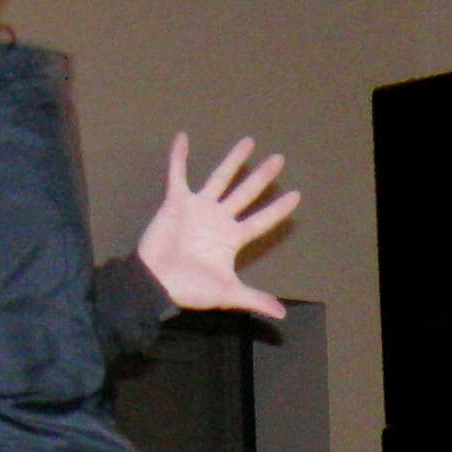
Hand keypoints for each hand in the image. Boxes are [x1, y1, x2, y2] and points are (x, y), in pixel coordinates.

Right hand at [135, 134, 301, 317]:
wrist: (155, 282)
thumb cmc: (189, 289)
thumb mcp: (226, 294)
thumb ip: (253, 298)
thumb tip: (281, 313)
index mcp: (232, 239)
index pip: (261, 220)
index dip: (278, 209)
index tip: (296, 195)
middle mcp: (219, 220)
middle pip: (246, 193)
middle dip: (262, 176)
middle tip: (279, 159)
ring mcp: (198, 209)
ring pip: (220, 178)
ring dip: (233, 160)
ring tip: (248, 142)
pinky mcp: (176, 203)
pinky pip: (177, 175)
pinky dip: (178, 157)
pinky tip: (183, 137)